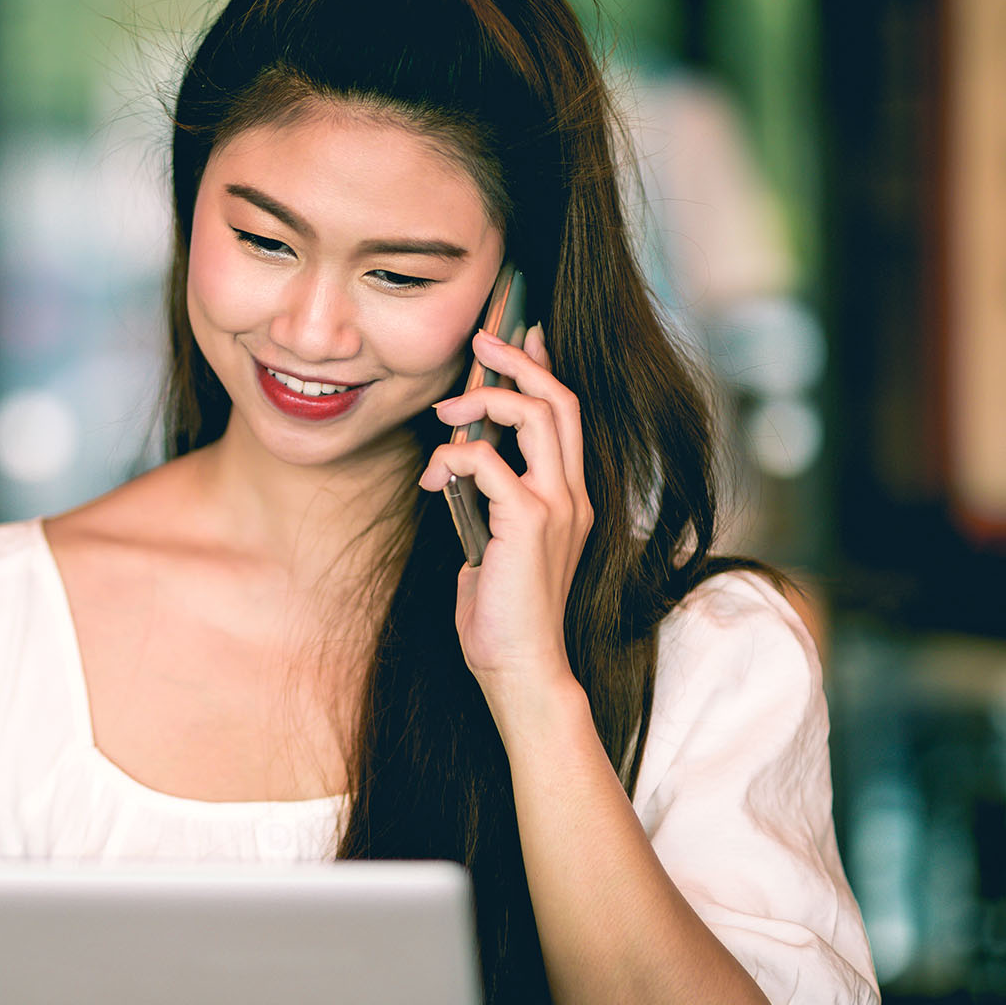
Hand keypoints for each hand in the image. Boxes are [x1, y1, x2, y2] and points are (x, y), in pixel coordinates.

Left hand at [418, 324, 593, 725]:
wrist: (521, 669)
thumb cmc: (502, 619)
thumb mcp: (493, 549)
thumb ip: (488, 510)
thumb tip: (458, 479)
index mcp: (570, 500)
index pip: (568, 417)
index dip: (545, 369)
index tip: (523, 336)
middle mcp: (573, 495)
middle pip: (560, 400)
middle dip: (519, 361)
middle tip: (482, 340)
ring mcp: (558, 506)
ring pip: (536, 415)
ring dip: (484, 398)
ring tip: (444, 409)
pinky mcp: (531, 521)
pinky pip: (489, 460)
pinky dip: (453, 457)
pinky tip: (432, 479)